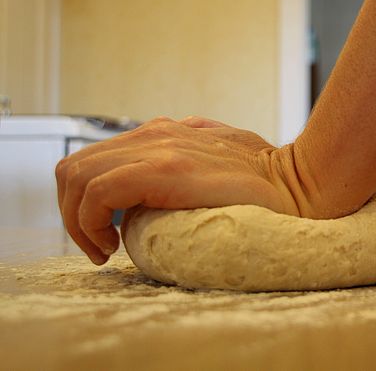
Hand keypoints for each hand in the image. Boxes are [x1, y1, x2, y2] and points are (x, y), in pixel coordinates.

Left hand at [56, 116, 298, 264]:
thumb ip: (191, 144)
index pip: (91, 158)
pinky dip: (90, 223)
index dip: (82, 201)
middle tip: (100, 245)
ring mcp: (158, 147)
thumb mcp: (221, 151)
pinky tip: (115, 245)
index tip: (105, 234)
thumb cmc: (266, 179)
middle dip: (71, 214)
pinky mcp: (165, 168)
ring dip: (77, 221)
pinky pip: (98, 191)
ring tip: (106, 248)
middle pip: (73, 167)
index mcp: (163, 132)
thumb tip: (174, 141)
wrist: (298, 182)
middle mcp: (154, 133)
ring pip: (76, 176)